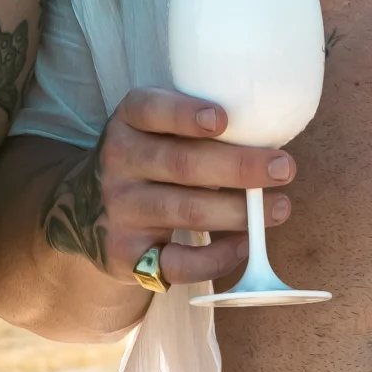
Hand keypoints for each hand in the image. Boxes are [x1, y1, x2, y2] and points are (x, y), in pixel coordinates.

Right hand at [58, 87, 294, 293]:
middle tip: (284, 168)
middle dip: (239, 166)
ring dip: (240, 212)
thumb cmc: (145, 163)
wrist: (87, 213)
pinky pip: (178, 262)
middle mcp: (118, 161)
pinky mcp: (127, 253)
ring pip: (187, 210)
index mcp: (127, 122)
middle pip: (182, 163)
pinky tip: (244, 245)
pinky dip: (218, 257)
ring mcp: (121, 209)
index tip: (223, 119)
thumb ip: (191, 128)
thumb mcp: (151, 132)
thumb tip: (266, 140)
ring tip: (280, 208)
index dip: (185, 113)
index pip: (149, 109)